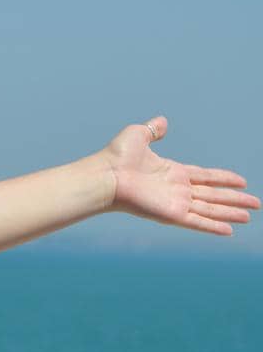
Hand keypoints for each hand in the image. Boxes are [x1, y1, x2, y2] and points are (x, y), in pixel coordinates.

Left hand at [100, 116, 258, 235]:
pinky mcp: (171, 214)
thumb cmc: (116, 156)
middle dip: (235, 199)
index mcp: (172, 171)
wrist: (105, 174)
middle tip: (256, 204)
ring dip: (230, 213)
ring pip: (210, 209)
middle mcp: (177, 188)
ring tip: (249, 216)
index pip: (205, 176)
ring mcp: (175, 202)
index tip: (242, 181)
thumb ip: (153, 130)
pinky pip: (197, 221)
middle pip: (213, 195)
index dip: (224, 178)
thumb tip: (162, 121)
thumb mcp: (138, 135)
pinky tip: (229, 230)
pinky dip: (213, 226)